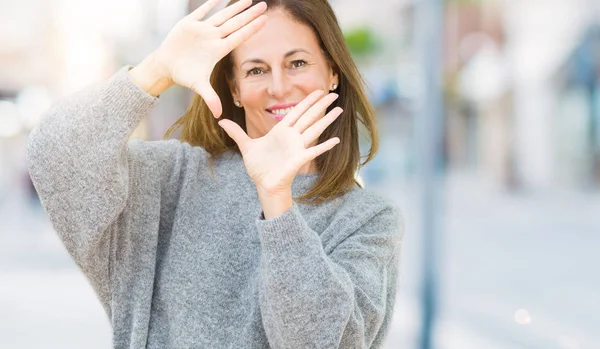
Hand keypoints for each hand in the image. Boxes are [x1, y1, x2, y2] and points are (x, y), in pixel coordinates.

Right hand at [150, 0, 266, 116]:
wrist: (167, 66)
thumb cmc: (185, 75)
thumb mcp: (198, 86)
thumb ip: (210, 98)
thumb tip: (218, 114)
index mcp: (218, 50)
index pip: (239, 36)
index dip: (252, 28)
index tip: (265, 20)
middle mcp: (213, 38)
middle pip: (235, 24)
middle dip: (249, 15)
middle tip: (264, 5)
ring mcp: (202, 30)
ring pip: (222, 16)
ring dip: (235, 7)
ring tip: (249, 0)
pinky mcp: (188, 24)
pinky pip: (201, 11)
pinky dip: (210, 4)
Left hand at [218, 91, 342, 195]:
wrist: (264, 184)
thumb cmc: (258, 167)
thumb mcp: (246, 146)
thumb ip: (236, 132)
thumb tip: (221, 121)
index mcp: (281, 131)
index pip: (296, 112)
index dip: (307, 101)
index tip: (317, 92)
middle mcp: (292, 137)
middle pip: (309, 116)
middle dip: (321, 105)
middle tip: (333, 94)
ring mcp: (297, 147)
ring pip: (314, 129)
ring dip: (327, 120)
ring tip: (340, 109)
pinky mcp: (299, 159)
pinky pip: (314, 150)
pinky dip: (325, 145)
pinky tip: (336, 139)